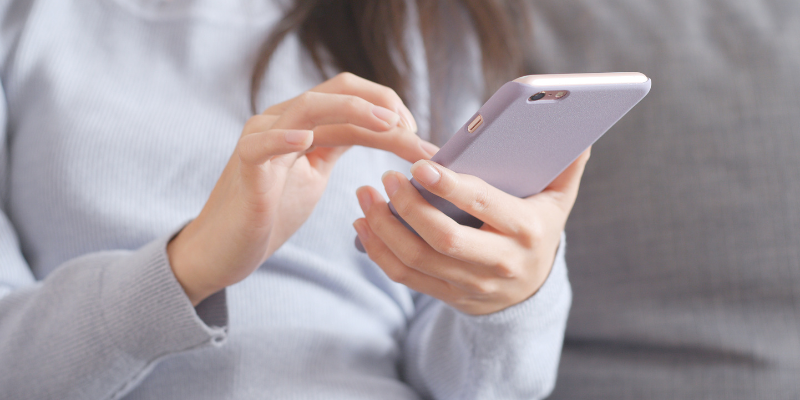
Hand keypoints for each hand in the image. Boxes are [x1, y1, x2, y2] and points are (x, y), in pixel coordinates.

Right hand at [168, 73, 437, 305]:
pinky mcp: (244, 167)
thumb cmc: (270, 212)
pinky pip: (261, 144)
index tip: (418, 135)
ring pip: (307, 107)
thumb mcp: (315, 172)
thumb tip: (384, 132)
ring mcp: (261, 139)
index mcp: (304, 123)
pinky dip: (282, 137)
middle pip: (336, 91)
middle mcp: (282, 121)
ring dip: (352, 111)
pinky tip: (305, 140)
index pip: (351, 97)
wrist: (226, 249)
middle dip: (381, 105)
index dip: (389, 108)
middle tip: (413, 128)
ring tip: (386, 124)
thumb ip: (338, 145)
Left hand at [353, 149, 589, 314]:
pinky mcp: (449, 296)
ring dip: (384, 227)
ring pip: (417, 259)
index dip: (450, 187)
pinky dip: (378, 252)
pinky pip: (406, 277)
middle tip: (385, 176)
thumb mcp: (558, 200)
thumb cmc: (538, 228)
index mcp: (526, 231)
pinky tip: (364, 225)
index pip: (484, 207)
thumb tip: (579, 132)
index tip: (420, 166)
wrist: (531, 290)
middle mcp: (499, 263)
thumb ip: (566, 166)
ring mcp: (471, 285)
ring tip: (365, 195)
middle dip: (408, 207)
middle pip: (443, 239)